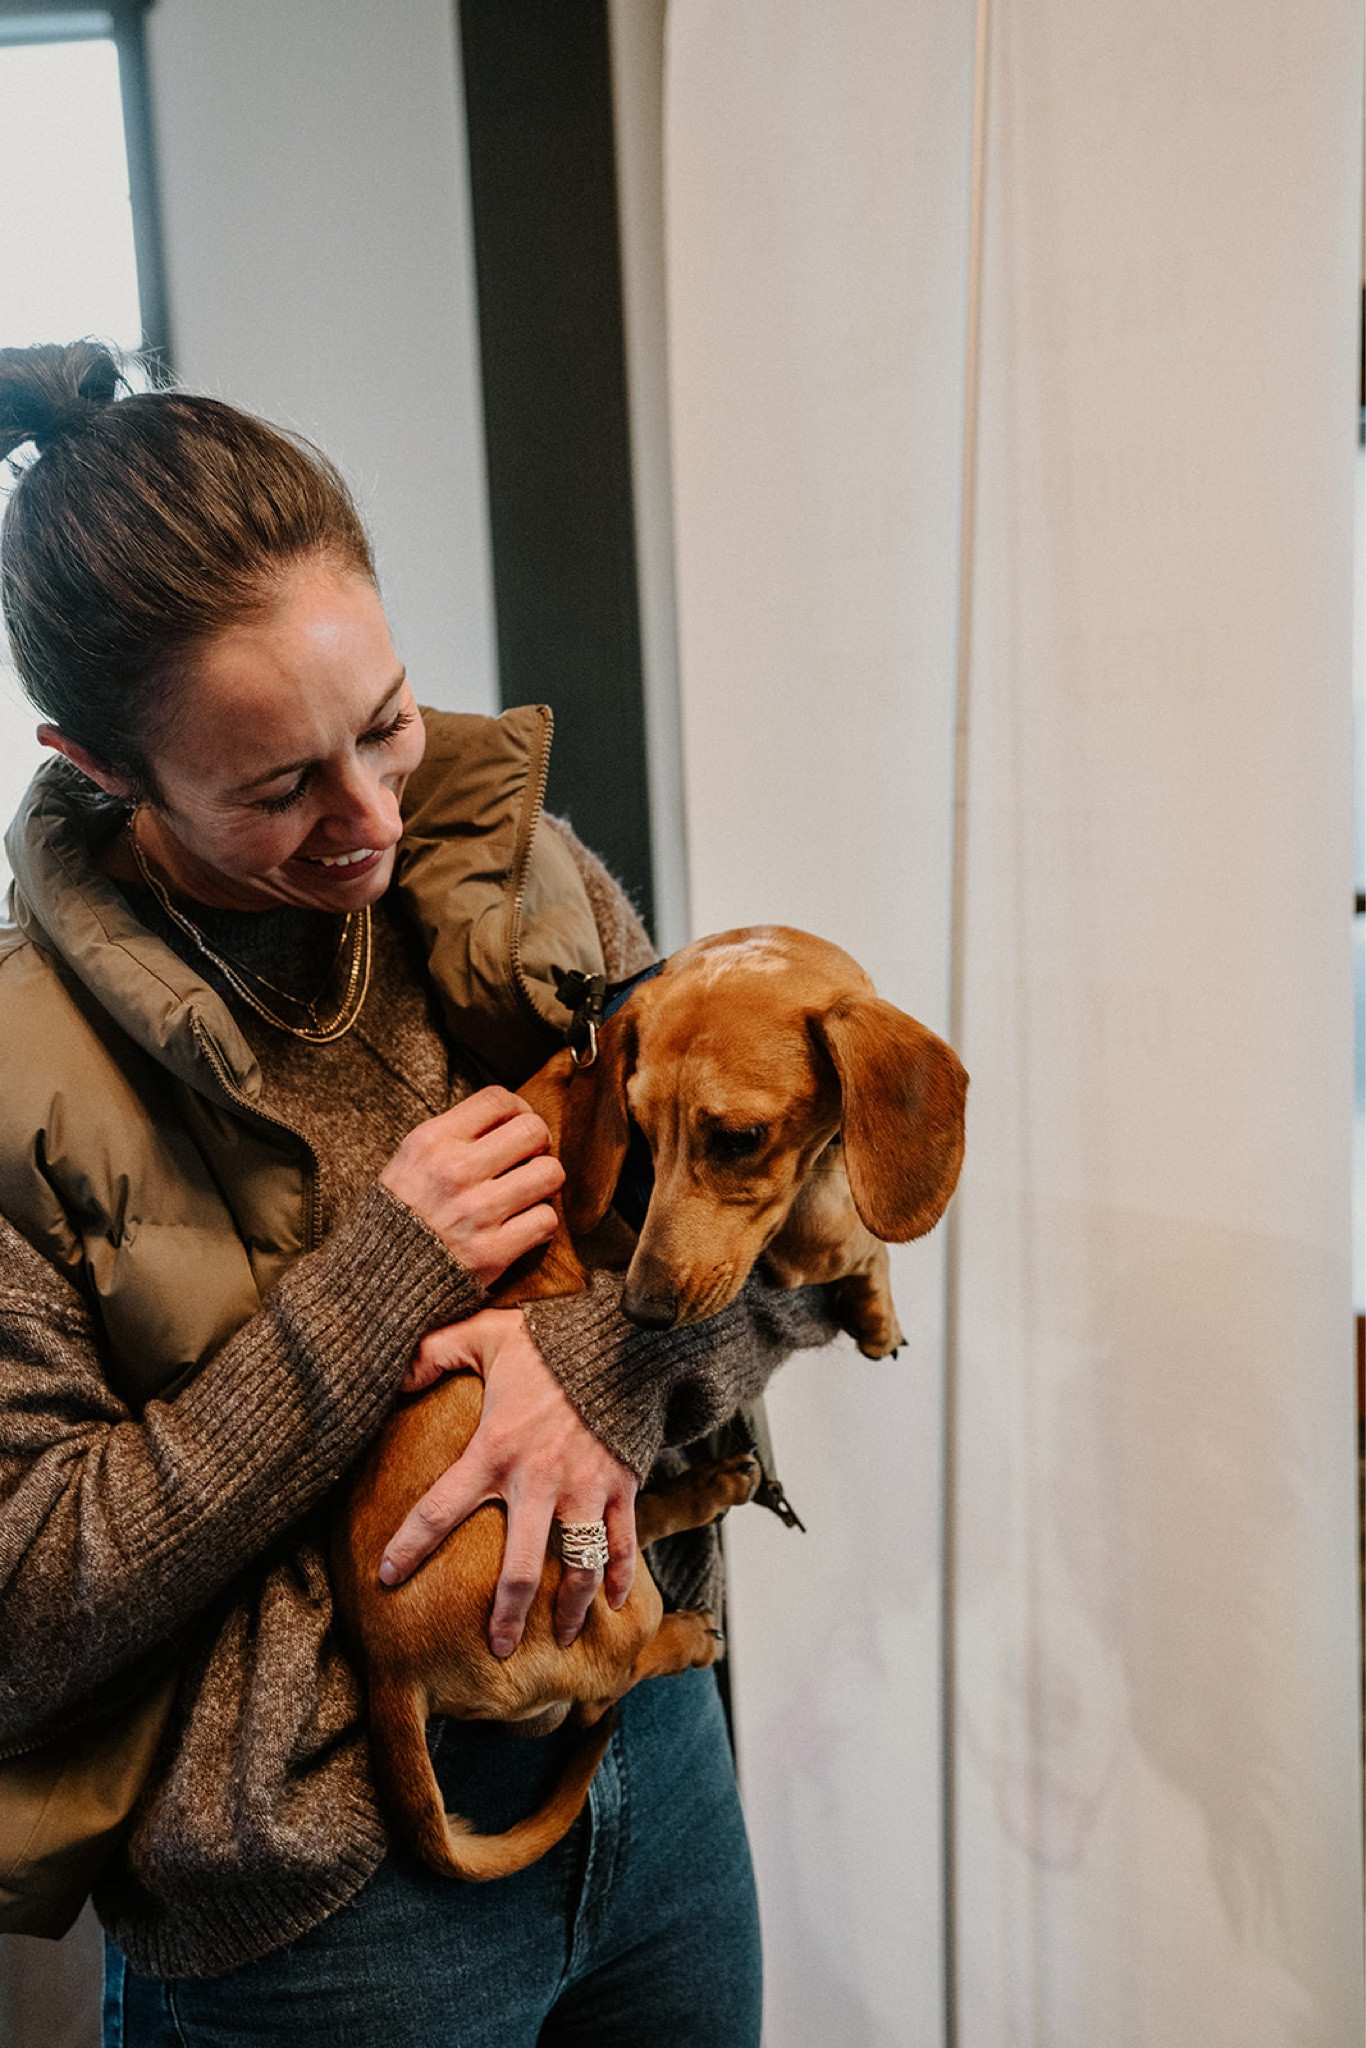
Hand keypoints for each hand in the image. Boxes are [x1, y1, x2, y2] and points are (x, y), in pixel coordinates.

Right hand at [379, 1087, 563, 1286]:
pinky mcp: (493, 1251)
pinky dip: (541, 1223)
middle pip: (533, 1130)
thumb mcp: (410, 1160)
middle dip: (538, 1144)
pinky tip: (523, 1224)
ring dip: (544, 1182)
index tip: (516, 1126)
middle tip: (529, 1159)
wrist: (377, 1281)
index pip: (498, 1099)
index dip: (519, 1109)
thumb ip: (454, 1135)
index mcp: (432, 1142)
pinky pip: (547, 1220)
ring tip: (528, 1191)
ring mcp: (476, 1212)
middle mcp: (455, 1171)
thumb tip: (508, 1118)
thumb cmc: (400, 1215)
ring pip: (550, 1173)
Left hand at [379, 1309, 637, 1656]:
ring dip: (572, 1609)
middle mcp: (540, 1478)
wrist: (622, 1335)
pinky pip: (625, 1543)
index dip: (411, 1546)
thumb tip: (389, 1372)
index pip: (440, 1507)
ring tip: (564, 1639)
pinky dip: (622, 1577)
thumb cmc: (548, 1340)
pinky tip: (614, 1604)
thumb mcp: (483, 1336)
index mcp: (496, 1448)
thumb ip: (433, 1353)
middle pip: (520, 1567)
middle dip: (507, 1615)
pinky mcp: (622, 1485)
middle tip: (498, 1651)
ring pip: (579, 1567)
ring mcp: (586, 1487)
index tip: (388, 1577)